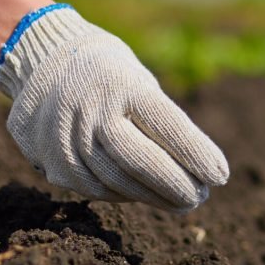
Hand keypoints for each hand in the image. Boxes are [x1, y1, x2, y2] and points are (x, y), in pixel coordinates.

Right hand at [0, 5, 228, 210]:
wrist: (44, 63)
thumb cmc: (110, 74)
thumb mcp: (138, 81)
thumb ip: (160, 120)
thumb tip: (195, 167)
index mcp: (122, 83)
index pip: (166, 123)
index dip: (195, 153)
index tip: (221, 175)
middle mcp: (93, 110)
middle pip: (140, 159)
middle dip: (175, 183)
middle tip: (201, 197)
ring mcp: (68, 137)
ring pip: (118, 181)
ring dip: (154, 196)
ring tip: (181, 201)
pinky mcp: (54, 162)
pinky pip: (96, 188)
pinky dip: (125, 195)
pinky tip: (145, 195)